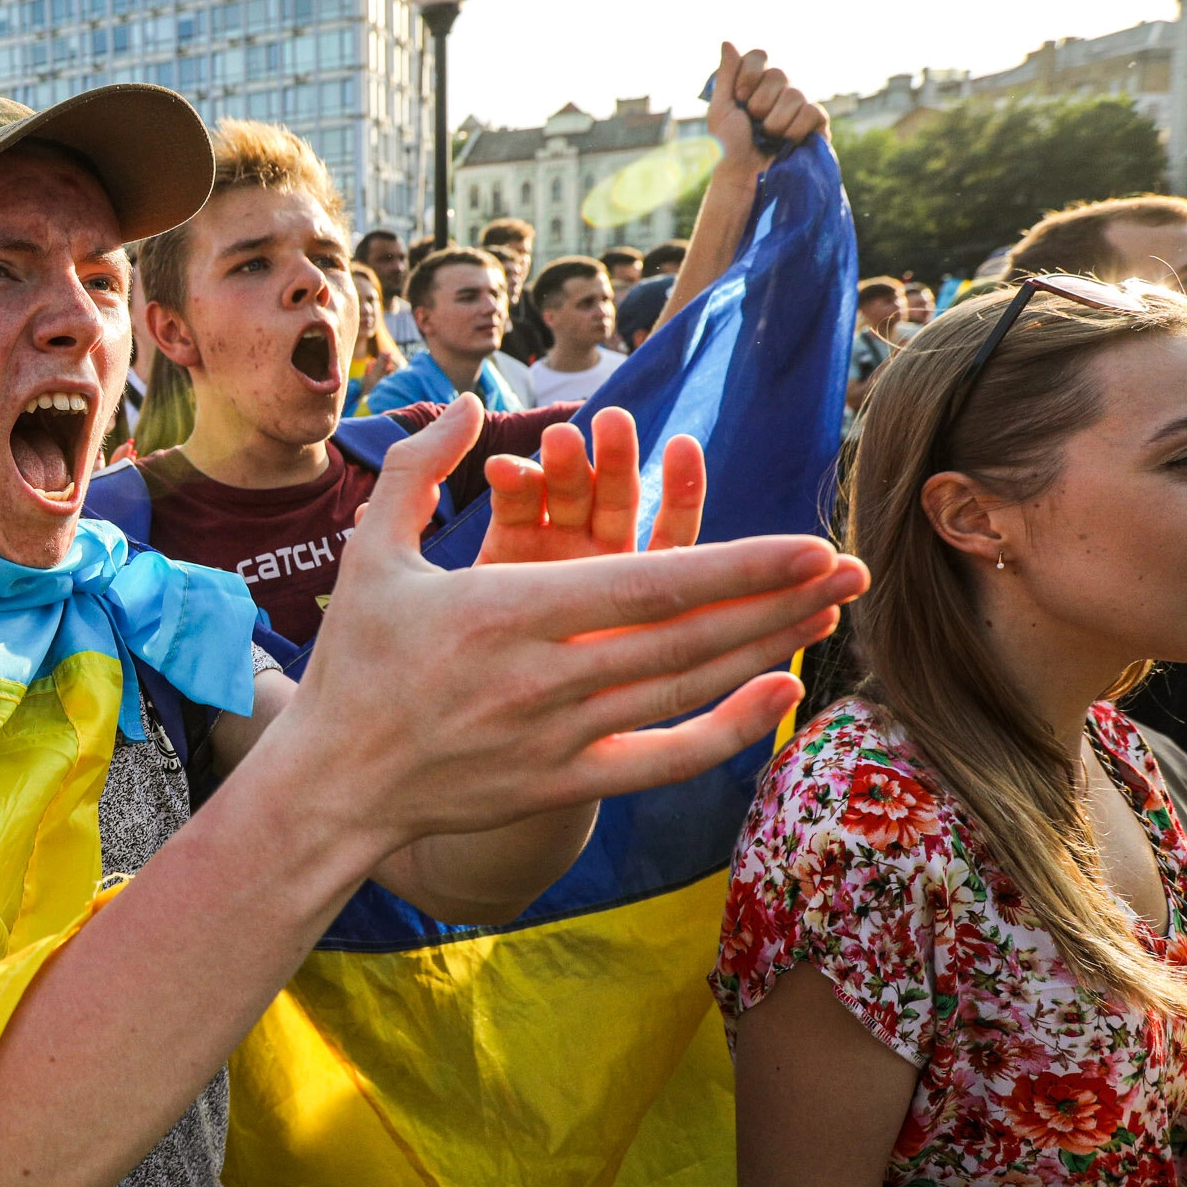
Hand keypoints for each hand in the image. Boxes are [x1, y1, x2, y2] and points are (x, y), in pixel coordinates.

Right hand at [274, 396, 864, 857]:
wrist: (333, 781)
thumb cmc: (357, 659)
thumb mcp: (373, 553)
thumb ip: (422, 470)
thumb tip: (472, 403)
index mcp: (504, 611)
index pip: (647, 586)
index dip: (736, 565)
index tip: (806, 543)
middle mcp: (544, 676)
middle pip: (688, 638)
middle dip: (779, 602)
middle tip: (854, 570)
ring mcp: (559, 737)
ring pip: (685, 690)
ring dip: (765, 651)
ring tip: (828, 616)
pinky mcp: (563, 783)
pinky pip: (663, 761)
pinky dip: (728, 732)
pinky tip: (777, 696)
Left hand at [709, 42, 828, 174]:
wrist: (742, 177)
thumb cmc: (728, 146)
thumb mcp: (720, 109)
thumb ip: (726, 76)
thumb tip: (727, 41)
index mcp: (755, 83)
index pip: (759, 56)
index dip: (748, 76)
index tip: (739, 99)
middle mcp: (779, 90)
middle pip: (778, 74)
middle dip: (760, 104)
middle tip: (754, 123)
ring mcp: (799, 106)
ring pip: (794, 94)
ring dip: (775, 122)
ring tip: (769, 137)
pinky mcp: (816, 124)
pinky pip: (812, 112)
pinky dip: (795, 130)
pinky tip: (787, 142)